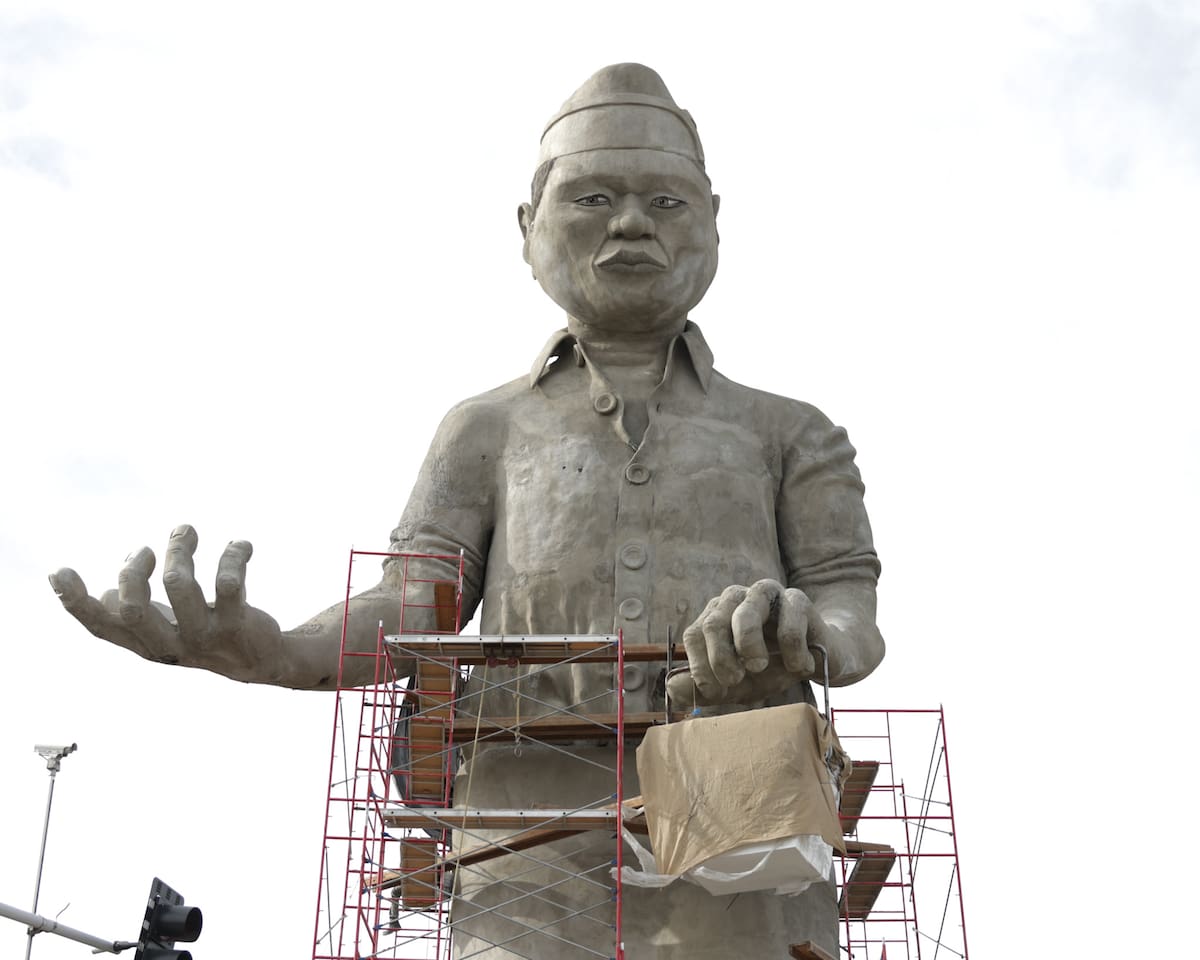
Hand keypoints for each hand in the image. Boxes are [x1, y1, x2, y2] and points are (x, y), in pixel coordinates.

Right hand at [49, 524, 284, 682]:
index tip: (59, 570)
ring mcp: (203, 636)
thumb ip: (136, 614)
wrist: (262, 660)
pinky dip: (233, 556)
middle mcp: (170, 644)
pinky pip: (228, 583)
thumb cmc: (206, 635)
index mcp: (145, 642)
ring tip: (185, 532)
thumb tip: (105, 595)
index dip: (75, 602)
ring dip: (180, 550)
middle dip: (134, 571)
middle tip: (147, 550)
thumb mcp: (167, 627)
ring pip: (179, 585)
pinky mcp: (236, 625)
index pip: (102, 627)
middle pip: (134, 609)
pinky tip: (241, 545)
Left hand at [667, 579, 831, 708]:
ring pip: (745, 613)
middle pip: (714, 622)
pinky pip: (788, 626)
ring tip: (760, 668)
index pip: (695, 634)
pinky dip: (791, 654)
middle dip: (721, 658)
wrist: (819, 661)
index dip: (700, 665)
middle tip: (736, 680)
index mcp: (717, 615)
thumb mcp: (737, 684)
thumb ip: (706, 688)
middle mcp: (737, 599)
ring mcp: (767, 594)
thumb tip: (670, 689)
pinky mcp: (798, 599)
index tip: (715, 691)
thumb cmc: (773, 668)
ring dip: (749, 647)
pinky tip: (799, 667)